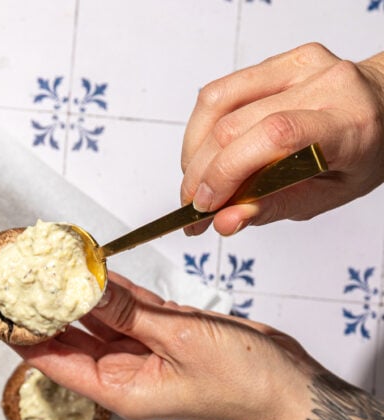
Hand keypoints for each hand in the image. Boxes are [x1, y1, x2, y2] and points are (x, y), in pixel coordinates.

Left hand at [19, 272, 316, 419]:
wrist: (288, 385)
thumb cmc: (241, 380)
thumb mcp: (177, 339)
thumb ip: (127, 311)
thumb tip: (83, 286)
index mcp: (119, 389)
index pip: (52, 362)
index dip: (22, 334)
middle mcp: (124, 374)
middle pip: (69, 340)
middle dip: (43, 309)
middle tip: (17, 274)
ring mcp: (144, 353)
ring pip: (99, 319)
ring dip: (77, 294)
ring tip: (45, 262)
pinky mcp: (164, 335)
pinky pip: (128, 309)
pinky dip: (113, 288)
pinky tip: (92, 266)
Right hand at [180, 43, 383, 235]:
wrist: (383, 107)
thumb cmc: (360, 154)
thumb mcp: (327, 196)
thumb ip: (275, 208)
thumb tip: (226, 221)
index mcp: (347, 124)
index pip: (276, 135)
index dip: (228, 171)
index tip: (206, 208)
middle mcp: (325, 85)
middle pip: (237, 125)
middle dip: (201, 174)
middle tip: (193, 209)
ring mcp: (300, 66)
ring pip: (218, 103)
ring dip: (194, 152)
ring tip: (195, 184)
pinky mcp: (280, 60)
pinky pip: (222, 90)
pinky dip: (201, 130)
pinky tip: (204, 155)